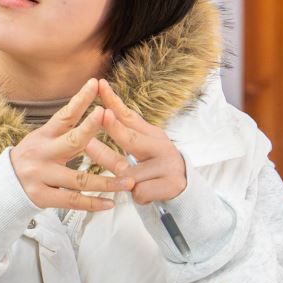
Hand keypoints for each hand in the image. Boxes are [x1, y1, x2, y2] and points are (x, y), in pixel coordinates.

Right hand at [9, 79, 134, 211]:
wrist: (4, 184)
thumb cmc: (31, 159)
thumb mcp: (42, 139)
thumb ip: (65, 131)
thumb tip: (95, 112)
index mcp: (44, 136)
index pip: (64, 115)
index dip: (80, 99)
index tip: (95, 84)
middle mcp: (42, 153)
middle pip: (71, 141)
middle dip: (90, 128)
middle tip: (110, 117)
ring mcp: (41, 175)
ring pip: (79, 179)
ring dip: (106, 182)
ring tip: (128, 181)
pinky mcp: (42, 197)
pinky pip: (72, 201)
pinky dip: (93, 203)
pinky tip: (110, 203)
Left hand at [93, 80, 187, 203]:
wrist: (185, 190)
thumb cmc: (155, 166)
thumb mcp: (141, 149)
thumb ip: (124, 135)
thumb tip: (98, 121)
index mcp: (151, 134)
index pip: (129, 116)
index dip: (113, 101)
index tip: (100, 85)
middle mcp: (161, 145)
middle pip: (131, 138)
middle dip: (115, 127)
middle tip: (103, 114)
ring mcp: (167, 164)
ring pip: (130, 174)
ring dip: (125, 182)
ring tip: (133, 185)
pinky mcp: (172, 183)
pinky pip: (140, 191)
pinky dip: (138, 197)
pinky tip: (146, 196)